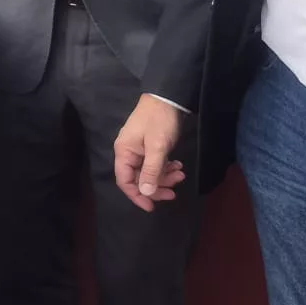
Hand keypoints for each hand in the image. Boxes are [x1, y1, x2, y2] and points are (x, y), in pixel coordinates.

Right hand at [114, 95, 186, 211]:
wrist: (168, 96)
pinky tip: (178, 165)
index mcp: (124, 152)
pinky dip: (165, 167)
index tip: (152, 207)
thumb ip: (151, 170)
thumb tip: (146, 192)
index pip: (125, 181)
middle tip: (174, 191)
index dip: (137, 196)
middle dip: (156, 186)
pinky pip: (155, 163)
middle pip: (138, 178)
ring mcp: (139, 148)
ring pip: (149, 171)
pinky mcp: (149, 145)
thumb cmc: (160, 121)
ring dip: (164, 176)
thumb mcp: (157, 147)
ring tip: (181, 174)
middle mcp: (128, 152)